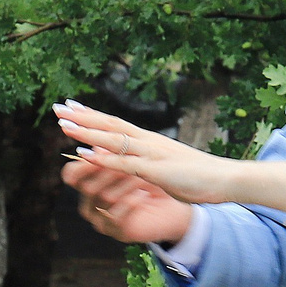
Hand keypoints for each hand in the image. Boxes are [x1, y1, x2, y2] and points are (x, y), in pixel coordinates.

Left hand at [56, 102, 276, 207]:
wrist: (227, 179)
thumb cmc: (200, 177)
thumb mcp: (169, 167)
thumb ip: (150, 163)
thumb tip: (135, 162)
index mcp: (151, 141)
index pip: (117, 123)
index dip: (93, 115)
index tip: (73, 107)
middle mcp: (148, 142)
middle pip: (110, 125)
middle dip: (83, 117)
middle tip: (58, 107)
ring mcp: (152, 154)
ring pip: (114, 140)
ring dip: (87, 131)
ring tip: (64, 123)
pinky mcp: (157, 171)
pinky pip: (125, 163)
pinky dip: (104, 158)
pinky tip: (86, 153)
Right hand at [62, 159, 195, 245]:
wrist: (174, 200)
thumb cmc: (151, 176)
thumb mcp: (132, 161)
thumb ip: (113, 153)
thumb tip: (96, 145)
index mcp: (88, 183)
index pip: (72, 175)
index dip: (82, 164)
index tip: (97, 152)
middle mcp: (91, 203)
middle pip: (87, 187)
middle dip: (108, 172)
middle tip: (127, 161)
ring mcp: (103, 219)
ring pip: (104, 199)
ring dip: (123, 184)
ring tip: (140, 176)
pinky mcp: (118, 231)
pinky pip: (117, 217)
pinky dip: (130, 203)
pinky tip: (142, 195)